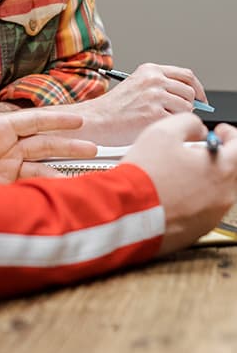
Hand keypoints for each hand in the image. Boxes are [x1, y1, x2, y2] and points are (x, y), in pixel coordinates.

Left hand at [0, 69, 96, 181]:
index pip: (35, 121)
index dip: (57, 121)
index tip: (79, 120)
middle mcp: (6, 147)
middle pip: (44, 145)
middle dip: (68, 146)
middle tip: (94, 148)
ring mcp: (5, 167)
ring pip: (41, 166)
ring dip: (61, 169)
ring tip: (84, 175)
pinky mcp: (2, 185)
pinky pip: (29, 185)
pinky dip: (46, 187)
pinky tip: (60, 190)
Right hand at [66, 62, 207, 144]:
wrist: (96, 120)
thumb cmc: (113, 108)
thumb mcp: (137, 86)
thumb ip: (161, 86)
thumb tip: (190, 98)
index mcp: (150, 70)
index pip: (186, 75)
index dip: (197, 89)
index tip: (200, 99)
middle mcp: (154, 80)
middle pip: (189, 92)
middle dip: (188, 106)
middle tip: (177, 115)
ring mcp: (155, 96)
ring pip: (187, 108)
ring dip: (179, 118)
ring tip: (159, 122)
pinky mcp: (154, 115)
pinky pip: (177, 122)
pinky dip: (171, 128)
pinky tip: (155, 127)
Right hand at [123, 116, 236, 252]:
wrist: (127, 211)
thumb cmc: (145, 176)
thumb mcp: (163, 132)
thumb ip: (188, 123)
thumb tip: (198, 128)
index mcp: (221, 169)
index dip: (229, 134)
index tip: (220, 132)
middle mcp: (223, 195)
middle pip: (230, 170)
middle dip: (215, 157)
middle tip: (195, 151)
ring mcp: (212, 215)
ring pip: (217, 191)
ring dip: (204, 178)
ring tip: (178, 173)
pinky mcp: (198, 230)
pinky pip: (203, 209)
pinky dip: (193, 198)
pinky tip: (171, 192)